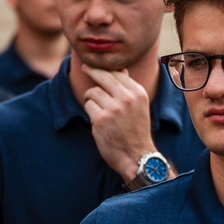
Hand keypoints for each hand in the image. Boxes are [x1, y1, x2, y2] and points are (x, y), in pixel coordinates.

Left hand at [82, 66, 155, 181]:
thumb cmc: (136, 132)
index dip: (103, 69)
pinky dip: (89, 112)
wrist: (137, 156)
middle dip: (92, 71)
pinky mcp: (101, 120)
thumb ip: (129, 88)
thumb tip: (121, 69)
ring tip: (97, 109)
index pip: (117, 73)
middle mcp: (127, 98)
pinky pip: (88, 106)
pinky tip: (97, 120)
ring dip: (91, 99)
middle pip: (103, 76)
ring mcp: (114, 109)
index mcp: (138, 93)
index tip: (93, 67)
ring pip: (93, 92)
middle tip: (84, 68)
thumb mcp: (139, 106)